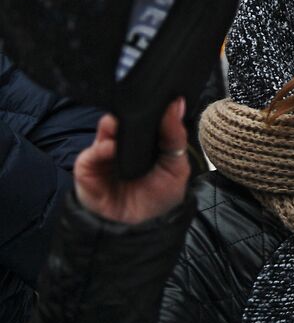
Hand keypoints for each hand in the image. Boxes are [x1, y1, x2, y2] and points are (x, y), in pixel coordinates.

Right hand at [75, 99, 189, 223]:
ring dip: (114, 124)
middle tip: (140, 103)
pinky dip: (102, 147)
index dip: (152, 106)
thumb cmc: (160, 197)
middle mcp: (125, 143)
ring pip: (106, 130)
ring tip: (124, 123)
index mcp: (147, 141)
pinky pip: (92, 152)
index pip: (147, 116)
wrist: (139, 228)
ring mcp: (104, 153)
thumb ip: (175, 136)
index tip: (162, 94)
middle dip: (131, 110)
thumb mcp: (176, 167)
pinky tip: (112, 147)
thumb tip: (178, 103)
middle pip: (124, 119)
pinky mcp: (88, 166)